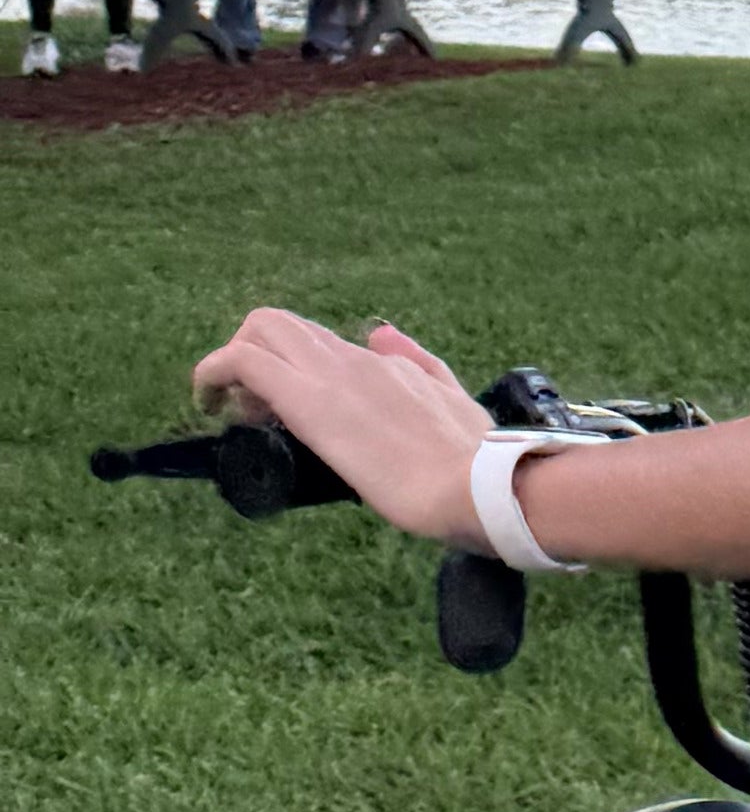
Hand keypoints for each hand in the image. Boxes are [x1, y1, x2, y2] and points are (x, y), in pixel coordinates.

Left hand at [189, 310, 493, 547]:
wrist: (477, 485)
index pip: (324, 344)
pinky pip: (242, 361)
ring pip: (260, 330)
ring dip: (232, 365)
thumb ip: (423, 369)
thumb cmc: (475, 462)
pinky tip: (209, 407)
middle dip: (252, 355)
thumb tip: (384, 336)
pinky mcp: (307, 398)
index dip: (296, 372)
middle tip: (251, 408)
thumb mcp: (455, 404)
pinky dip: (213, 375)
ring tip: (234, 413)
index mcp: (389, 365)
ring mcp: (331, 374)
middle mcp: (356, 357)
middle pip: (282, 325)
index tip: (287, 417)